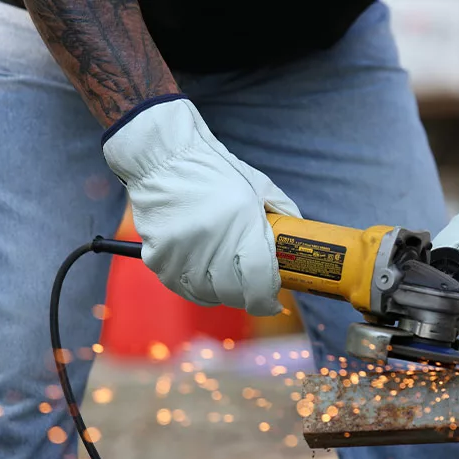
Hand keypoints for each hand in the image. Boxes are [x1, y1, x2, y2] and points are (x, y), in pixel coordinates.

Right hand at [102, 95, 301, 315]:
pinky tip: (200, 276)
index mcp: (243, 225)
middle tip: (251, 291)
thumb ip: (282, 211)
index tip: (272, 301)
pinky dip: (192, 288)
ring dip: (220, 294)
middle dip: (247, 297)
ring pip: (206, 295)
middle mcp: (212, 243)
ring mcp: (182, 253)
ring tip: (226, 283)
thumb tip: (300, 236)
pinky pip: (178, 286)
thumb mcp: (258, 185)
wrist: (163, 157)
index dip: (267, 299)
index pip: (259, 280)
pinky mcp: (158, 256)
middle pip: (234, 293)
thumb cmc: (214, 169)